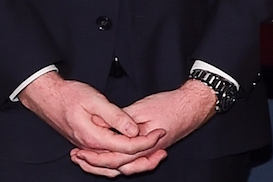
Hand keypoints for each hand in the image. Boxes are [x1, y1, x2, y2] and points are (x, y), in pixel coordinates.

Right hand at [17, 72, 163, 176]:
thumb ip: (116, 117)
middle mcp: (90, 148)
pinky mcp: (86, 146)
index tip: (161, 131)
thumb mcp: (95, 101)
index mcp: (95, 137)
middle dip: (145, 157)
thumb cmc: (70, 96)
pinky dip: (117, 165)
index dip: (147, 141)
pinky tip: (129, 160)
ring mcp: (87, 149)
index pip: (128, 146)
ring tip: (153, 157)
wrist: (47, 98)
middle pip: (122, 161)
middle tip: (162, 150)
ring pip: (112, 167)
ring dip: (133, 164)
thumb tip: (133, 131)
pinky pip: (103, 164)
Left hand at [71, 81, 217, 175]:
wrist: (193, 105)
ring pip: (126, 167)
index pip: (114, 157)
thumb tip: (103, 127)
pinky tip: (111, 157)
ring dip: (106, 165)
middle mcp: (147, 153)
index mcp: (143, 144)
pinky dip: (120, 162)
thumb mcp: (142, 108)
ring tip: (89, 159)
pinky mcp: (154, 148)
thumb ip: (122, 120)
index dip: (95, 156)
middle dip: (96, 164)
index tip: (80, 151)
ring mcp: (151, 152)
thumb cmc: (170, 105)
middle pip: (118, 166)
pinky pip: (134, 162)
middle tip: (79, 157)